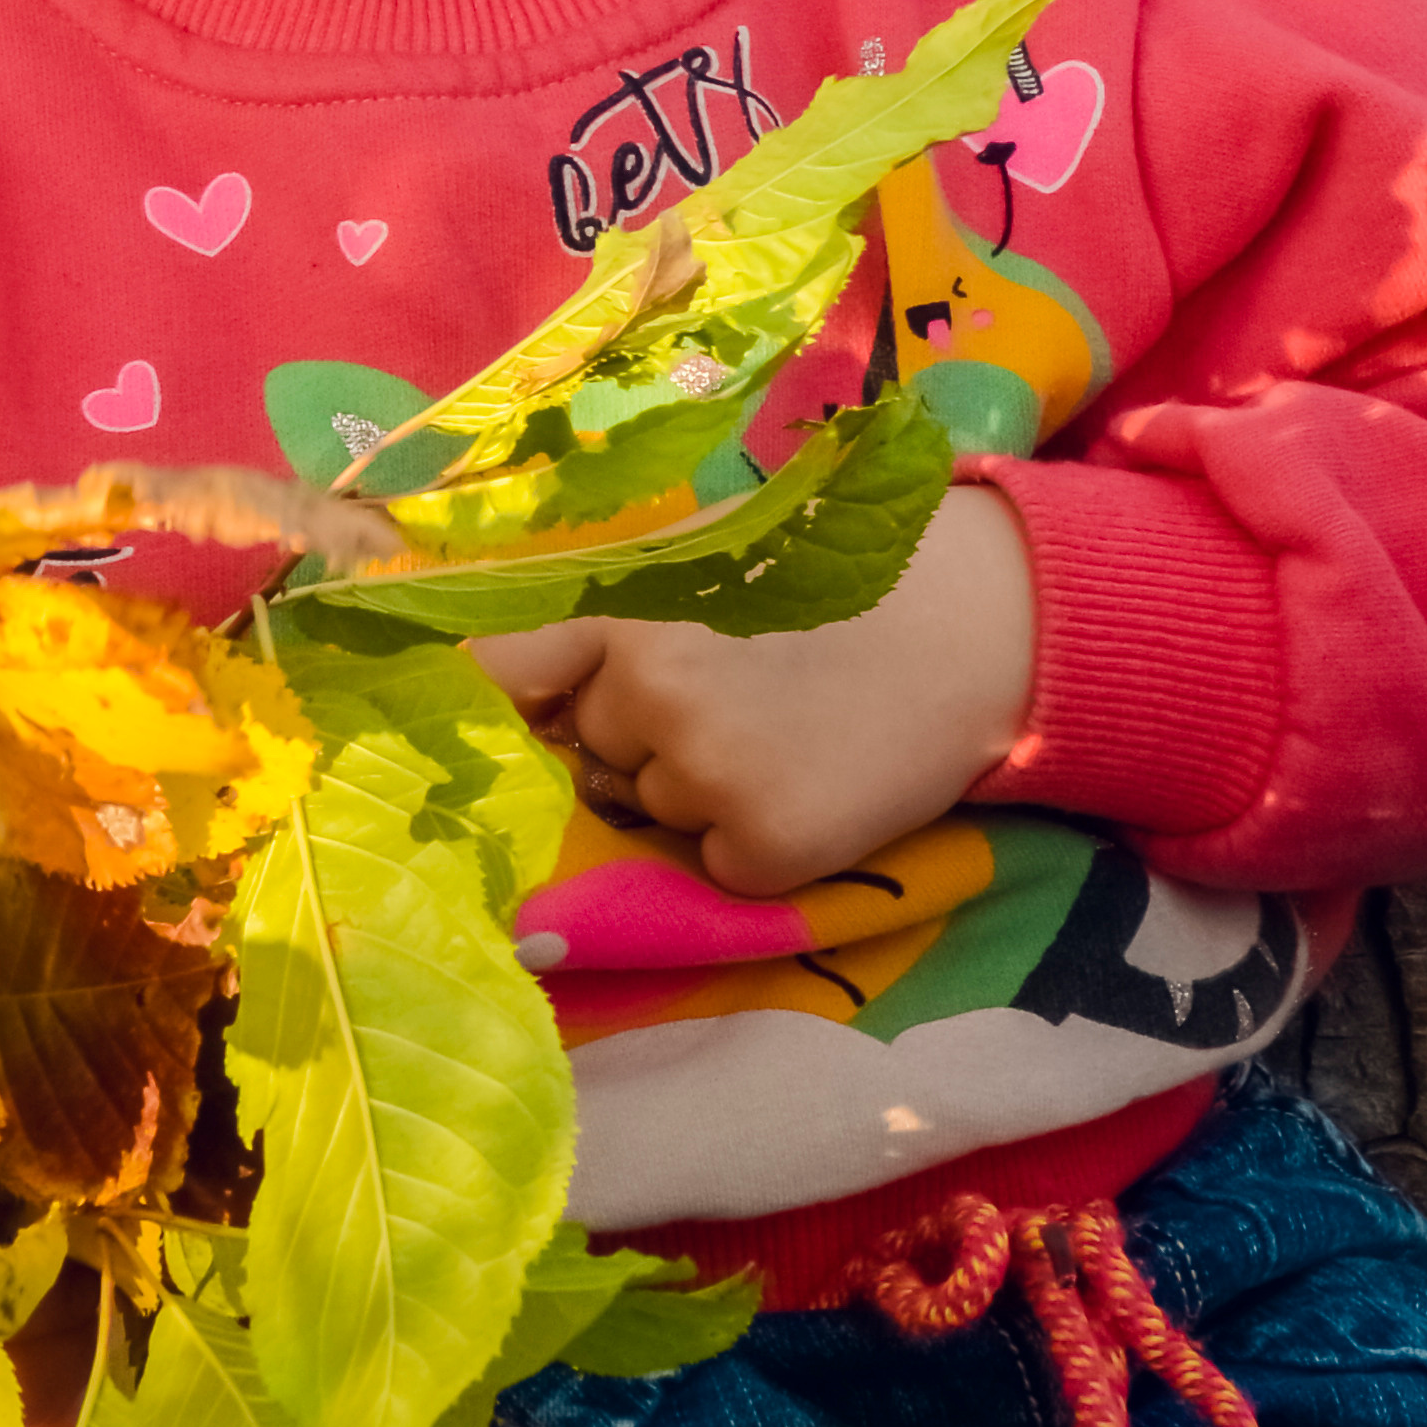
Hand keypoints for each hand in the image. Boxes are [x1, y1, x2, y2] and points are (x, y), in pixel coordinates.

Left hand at [471, 481, 1035, 895]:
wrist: (972, 624)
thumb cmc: (833, 580)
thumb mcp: (704, 560)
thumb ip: (612, 613)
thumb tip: (501, 678)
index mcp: (623, 610)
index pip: (496, 670)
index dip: (474, 704)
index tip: (453, 720)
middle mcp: (647, 694)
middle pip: (590, 749)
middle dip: (637, 735)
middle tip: (733, 692)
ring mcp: (705, 776)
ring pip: (651, 809)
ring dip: (697, 788)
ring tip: (783, 728)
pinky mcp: (763, 847)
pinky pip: (716, 866)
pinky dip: (755, 842)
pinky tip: (813, 782)